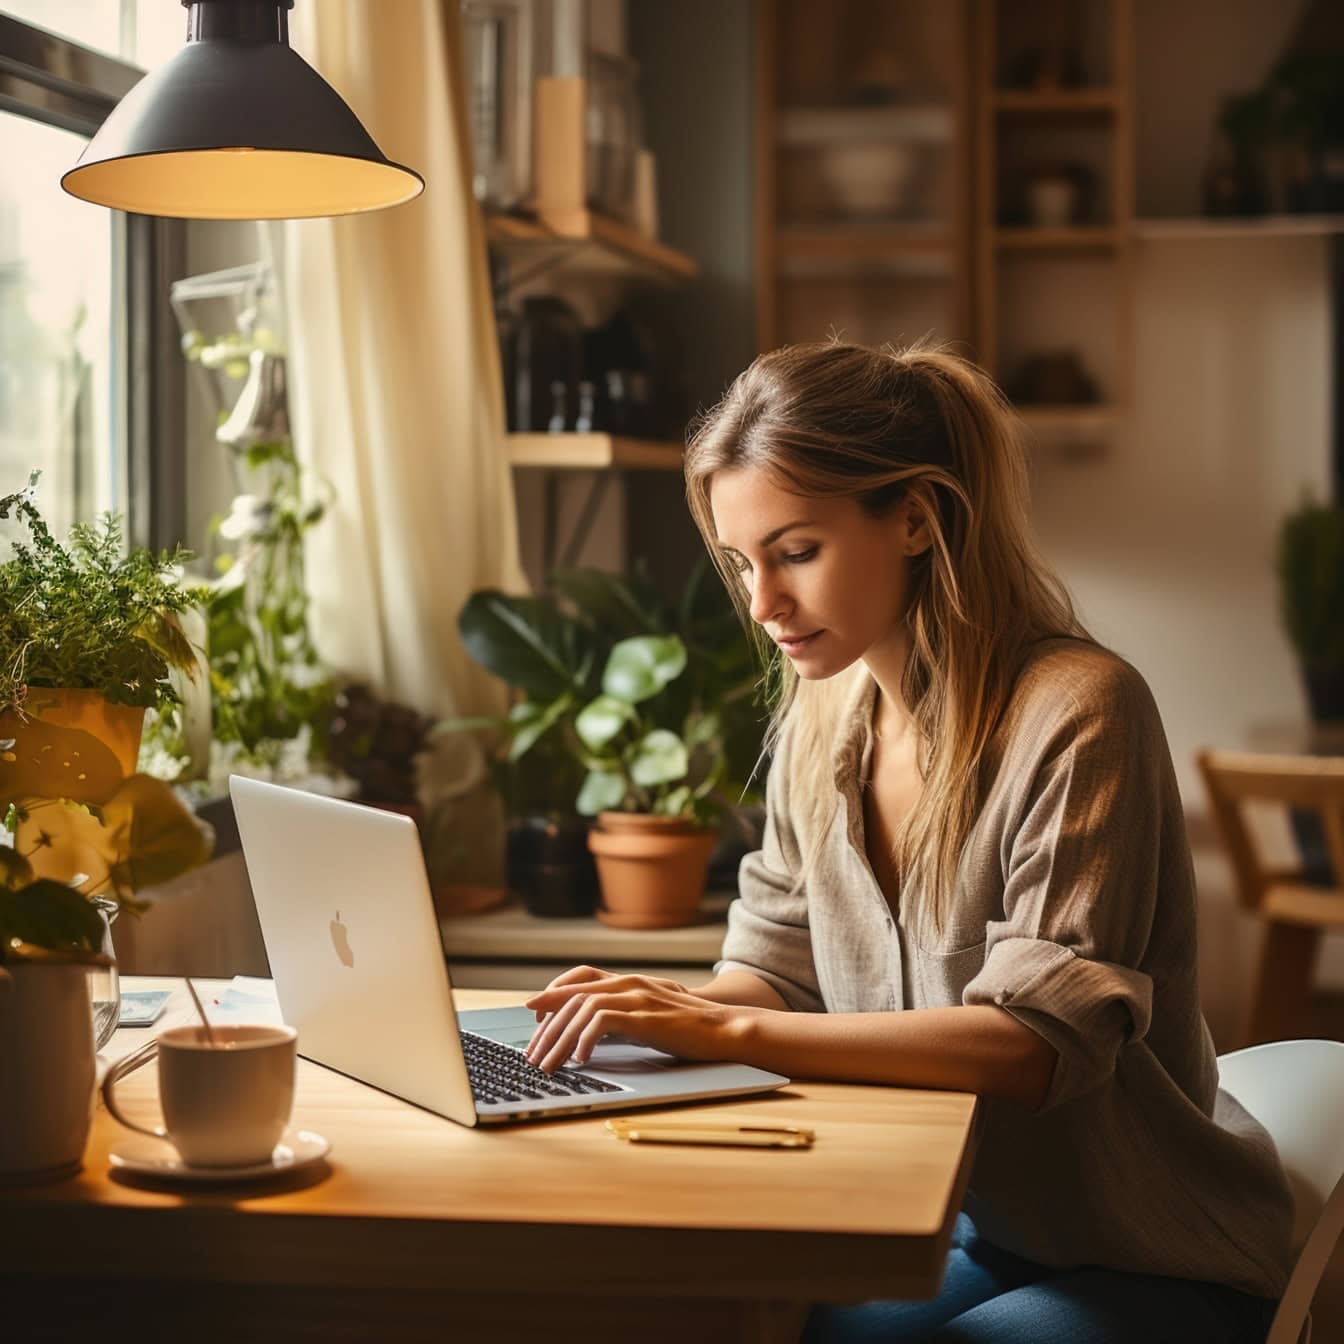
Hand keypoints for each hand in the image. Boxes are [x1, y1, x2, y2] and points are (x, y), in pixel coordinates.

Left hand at [523, 964, 747, 1073]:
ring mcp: (636, 997)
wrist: (726, 1029)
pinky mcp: (645, 1017)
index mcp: (628, 982)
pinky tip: (581, 1060)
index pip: (580, 979)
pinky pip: (603, 1022)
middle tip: (532, 1055)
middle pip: (572, 997)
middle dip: (547, 1028)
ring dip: (559, 1039)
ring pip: (581, 1010)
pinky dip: (586, 1040)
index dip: (553, 993)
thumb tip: (591, 1035)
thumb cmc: (689, 1028)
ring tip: (548, 1065)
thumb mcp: (649, 1016)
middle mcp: (628, 984)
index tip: (532, 1015)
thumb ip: (624, 1016)